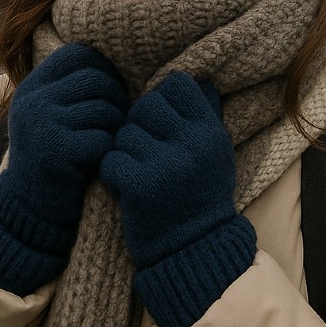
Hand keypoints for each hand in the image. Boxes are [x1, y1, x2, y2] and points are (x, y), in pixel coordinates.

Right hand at [0, 43, 127, 294]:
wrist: (30, 209)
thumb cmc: (53, 158)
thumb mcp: (50, 115)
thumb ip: (70, 88)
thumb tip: (113, 59)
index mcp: (32, 87)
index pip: (77, 54)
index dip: (102, 68)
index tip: (110, 91)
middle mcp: (33, 100)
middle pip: (96, 79)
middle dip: (117, 99)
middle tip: (117, 121)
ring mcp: (42, 124)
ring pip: (104, 109)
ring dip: (116, 127)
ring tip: (108, 142)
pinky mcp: (58, 151)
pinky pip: (104, 138)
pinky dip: (110, 150)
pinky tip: (101, 161)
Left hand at [101, 71, 255, 326]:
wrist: (195, 250)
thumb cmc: (200, 195)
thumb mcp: (215, 151)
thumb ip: (204, 114)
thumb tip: (196, 76)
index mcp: (211, 131)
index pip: (177, 84)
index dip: (162, 98)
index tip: (161, 123)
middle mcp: (192, 144)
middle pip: (146, 104)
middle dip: (138, 124)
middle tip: (144, 150)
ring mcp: (167, 165)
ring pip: (124, 133)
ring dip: (124, 152)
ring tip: (139, 172)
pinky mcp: (141, 186)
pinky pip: (110, 160)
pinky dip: (112, 174)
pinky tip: (127, 187)